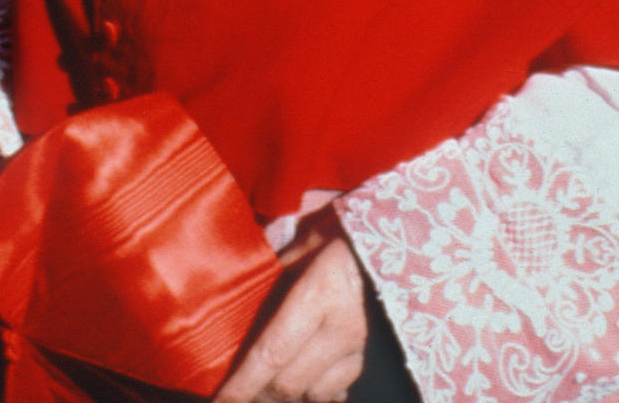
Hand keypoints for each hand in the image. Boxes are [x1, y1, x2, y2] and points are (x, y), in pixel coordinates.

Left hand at [214, 212, 367, 402]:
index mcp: (319, 295)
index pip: (273, 352)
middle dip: (257, 396)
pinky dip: (315, 393)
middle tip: (235, 395)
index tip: (220, 401)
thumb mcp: (306, 241)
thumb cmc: (343, 233)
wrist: (398, 242)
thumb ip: (277, 268)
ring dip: (286, 398)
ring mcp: (358, 347)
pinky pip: (338, 390)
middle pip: (289, 383)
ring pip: (313, 394)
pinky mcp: (369, 356)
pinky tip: (301, 386)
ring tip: (264, 391)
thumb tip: (244, 285)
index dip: (244, 383)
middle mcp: (339, 329)